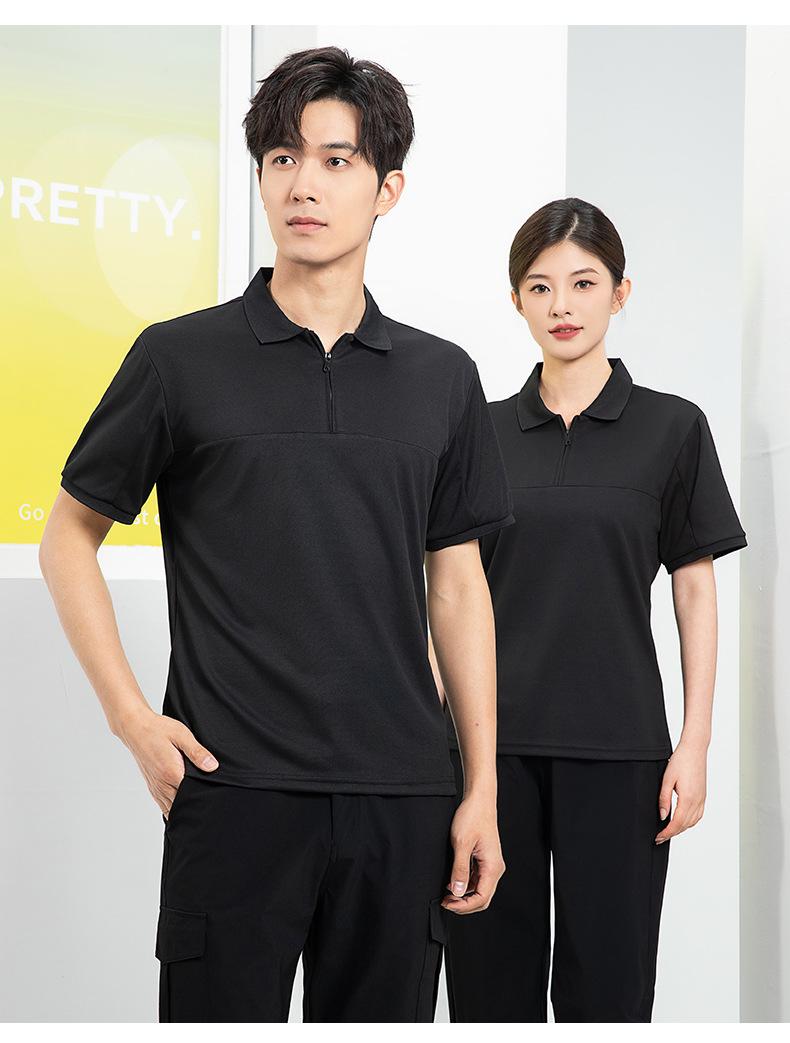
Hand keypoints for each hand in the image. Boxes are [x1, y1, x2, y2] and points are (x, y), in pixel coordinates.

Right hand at [114, 706, 218, 817]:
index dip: (204, 794)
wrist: (136, 728)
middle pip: (183, 804)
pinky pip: (164, 806)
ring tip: (197, 800)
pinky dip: (174, 807)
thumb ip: (197, 752)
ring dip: (184, 807)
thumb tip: (212, 767)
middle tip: (208, 798)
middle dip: (195, 803)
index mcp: (171, 773)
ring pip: (172, 809)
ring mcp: (156, 788)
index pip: (192, 795)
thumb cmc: (158, 729)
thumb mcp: (182, 735)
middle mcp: (162, 785)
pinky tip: (182, 802)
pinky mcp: (152, 787)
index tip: (213, 792)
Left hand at [441, 793, 504, 913]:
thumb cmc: (473, 817)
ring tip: (447, 894)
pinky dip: (466, 885)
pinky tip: (452, 882)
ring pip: (479, 890)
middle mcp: (494, 868)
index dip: (464, 906)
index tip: (448, 904)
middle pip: (482, 898)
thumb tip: (457, 892)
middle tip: (446, 902)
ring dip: (464, 896)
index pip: (482, 898)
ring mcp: (490, 864)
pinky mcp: (485, 859)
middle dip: (464, 904)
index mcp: (492, 867)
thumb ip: (460, 870)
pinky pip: (477, 879)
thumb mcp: (461, 844)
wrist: (479, 800)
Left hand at [655, 740, 707, 844]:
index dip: (666, 833)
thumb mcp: (667, 780)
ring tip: (668, 831)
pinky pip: (698, 815)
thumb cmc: (681, 761)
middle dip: (672, 833)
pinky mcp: (703, 796)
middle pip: (685, 825)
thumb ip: (664, 799)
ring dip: (681, 829)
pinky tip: (682, 820)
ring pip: (692, 822)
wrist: (695, 750)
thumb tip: (663, 816)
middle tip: (660, 837)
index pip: (677, 823)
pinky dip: (689, 822)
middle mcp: (697, 801)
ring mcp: (702, 799)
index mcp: (688, 799)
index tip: (658, 838)